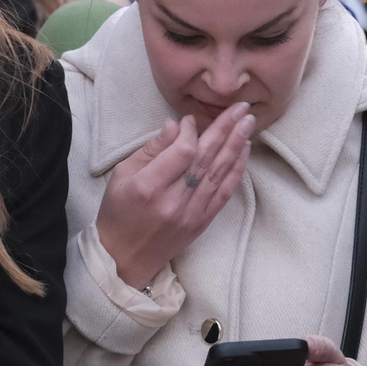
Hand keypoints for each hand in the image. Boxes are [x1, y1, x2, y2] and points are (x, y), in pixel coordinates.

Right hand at [96, 103, 254, 289]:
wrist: (125, 258)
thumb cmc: (118, 213)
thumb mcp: (122, 175)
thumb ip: (151, 149)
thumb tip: (176, 125)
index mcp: (149, 187)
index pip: (182, 151)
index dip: (191, 131)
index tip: (190, 120)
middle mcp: (173, 201)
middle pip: (206, 158)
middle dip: (225, 128)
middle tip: (241, 107)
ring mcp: (191, 213)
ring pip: (219, 172)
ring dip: (236, 144)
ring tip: (249, 121)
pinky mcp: (203, 222)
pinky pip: (225, 192)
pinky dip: (236, 169)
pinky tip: (244, 151)